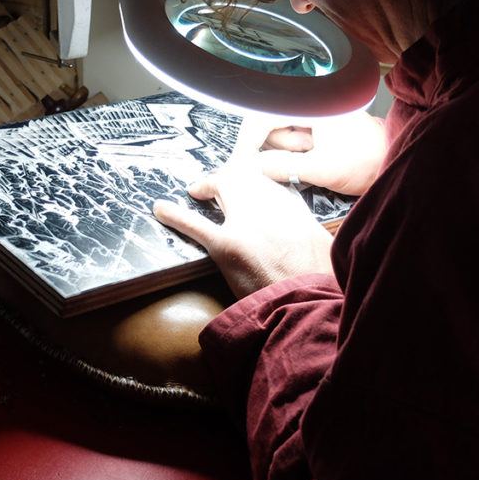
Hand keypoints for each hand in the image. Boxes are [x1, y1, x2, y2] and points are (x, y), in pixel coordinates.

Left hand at [153, 165, 333, 298]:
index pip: (267, 175)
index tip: (245, 178)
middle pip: (244, 174)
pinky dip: (175, 216)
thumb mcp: (318, 242)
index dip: (252, 176)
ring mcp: (247, 223)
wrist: (310, 305)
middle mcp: (272, 205)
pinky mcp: (227, 246)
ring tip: (196, 190)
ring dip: (208, 186)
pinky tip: (160, 209)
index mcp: (294, 206)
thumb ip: (301, 224)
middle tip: (217, 186)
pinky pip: (196, 225)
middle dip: (229, 178)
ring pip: (222, 187)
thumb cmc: (318, 280)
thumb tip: (290, 222)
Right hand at [238, 112, 387, 195]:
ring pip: (286, 134)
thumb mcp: (321, 169)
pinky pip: (298, 139)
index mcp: (312, 103)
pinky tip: (307, 166)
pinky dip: (296, 155)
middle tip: (276, 169)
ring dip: (286, 154)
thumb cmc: (365, 162)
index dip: (249, 139)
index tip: (241, 161)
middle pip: (273, 123)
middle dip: (273, 149)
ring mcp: (319, 116)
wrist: (397, 164)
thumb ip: (282, 167)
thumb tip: (250, 168)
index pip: (266, 114)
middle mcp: (313, 103)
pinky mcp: (324, 128)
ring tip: (305, 167)